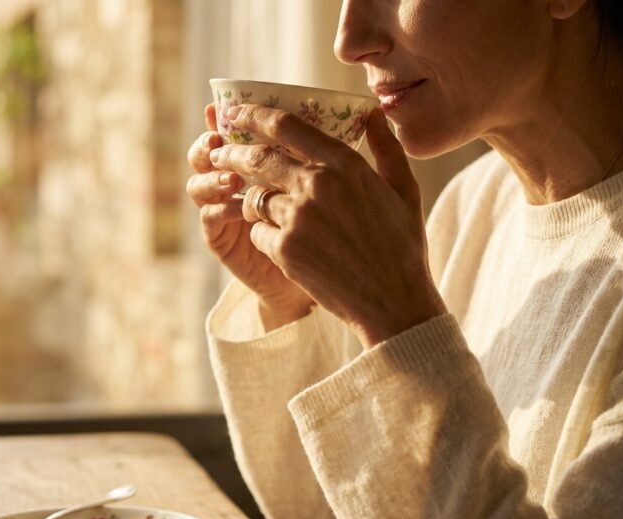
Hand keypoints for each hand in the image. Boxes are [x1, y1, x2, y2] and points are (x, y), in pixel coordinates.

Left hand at [209, 104, 446, 346]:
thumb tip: (373, 112)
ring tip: (248, 203)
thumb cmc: (402, 245)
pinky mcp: (284, 250)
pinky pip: (257, 231)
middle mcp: (317, 185)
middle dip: (232, 153)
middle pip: (257, 157)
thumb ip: (385, 147)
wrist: (393, 302)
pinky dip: (262, 234)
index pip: (287, 126)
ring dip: (248, 200)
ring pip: (254, 197)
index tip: (236, 111)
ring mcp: (297, 218)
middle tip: (219, 154)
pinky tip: (277, 242)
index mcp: (345, 164)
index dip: (254, 115)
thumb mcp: (403, 189)